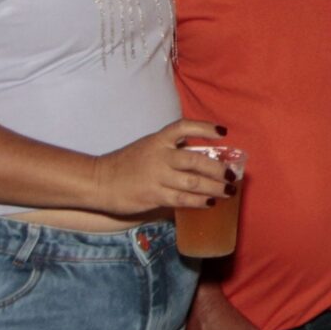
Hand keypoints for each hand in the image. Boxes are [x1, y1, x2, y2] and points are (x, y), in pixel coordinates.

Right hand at [91, 119, 229, 215]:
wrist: (99, 181)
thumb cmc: (126, 165)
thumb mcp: (147, 148)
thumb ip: (169, 151)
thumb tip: (198, 160)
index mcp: (157, 140)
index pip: (184, 127)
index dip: (205, 128)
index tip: (223, 132)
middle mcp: (159, 156)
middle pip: (196, 160)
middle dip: (218, 169)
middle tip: (231, 175)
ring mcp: (157, 176)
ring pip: (193, 182)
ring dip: (215, 187)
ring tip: (228, 191)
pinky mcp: (154, 195)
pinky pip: (182, 199)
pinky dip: (199, 201)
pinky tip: (209, 202)